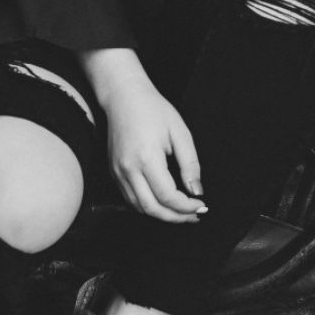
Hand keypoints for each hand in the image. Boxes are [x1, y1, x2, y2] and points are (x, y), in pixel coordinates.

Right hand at [101, 72, 204, 224]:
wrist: (124, 97)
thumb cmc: (153, 109)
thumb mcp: (180, 132)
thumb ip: (190, 164)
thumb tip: (196, 191)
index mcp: (147, 158)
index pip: (168, 196)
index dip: (186, 206)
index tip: (201, 205)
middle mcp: (129, 169)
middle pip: (152, 209)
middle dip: (176, 217)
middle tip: (193, 215)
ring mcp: (118, 172)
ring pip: (140, 208)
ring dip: (162, 214)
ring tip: (181, 211)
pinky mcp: (114, 172)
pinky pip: (130, 198)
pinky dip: (148, 205)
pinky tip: (163, 201)